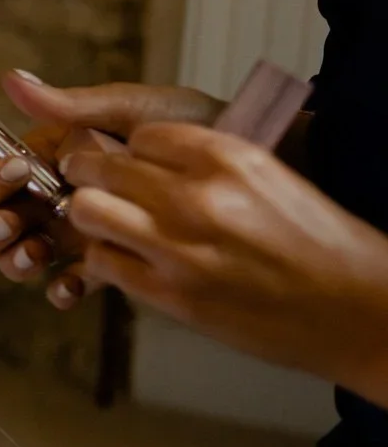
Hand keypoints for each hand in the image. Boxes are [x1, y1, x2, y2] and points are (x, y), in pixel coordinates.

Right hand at [0, 71, 222, 306]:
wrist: (269, 163)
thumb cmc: (204, 125)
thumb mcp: (139, 110)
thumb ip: (74, 105)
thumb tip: (11, 80)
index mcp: (59, 154)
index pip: (0, 171)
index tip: (18, 171)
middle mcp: (62, 195)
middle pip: (0, 217)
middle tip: (12, 225)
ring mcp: (86, 231)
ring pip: (27, 254)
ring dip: (18, 259)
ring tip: (35, 256)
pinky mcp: (116, 263)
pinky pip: (74, 282)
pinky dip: (63, 288)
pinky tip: (73, 285)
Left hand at [62, 124, 387, 403]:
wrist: (359, 311)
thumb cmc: (319, 243)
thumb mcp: (267, 175)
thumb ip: (204, 160)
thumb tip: (142, 152)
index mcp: (226, 156)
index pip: (141, 135)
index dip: (128, 149)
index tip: (127, 161)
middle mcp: (197, 196)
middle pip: (99, 166)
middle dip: (89, 173)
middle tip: (93, 184)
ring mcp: (180, 248)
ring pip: (87, 211)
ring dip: (89, 215)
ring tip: (106, 222)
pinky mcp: (171, 295)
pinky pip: (102, 263)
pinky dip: (105, 259)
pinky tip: (127, 260)